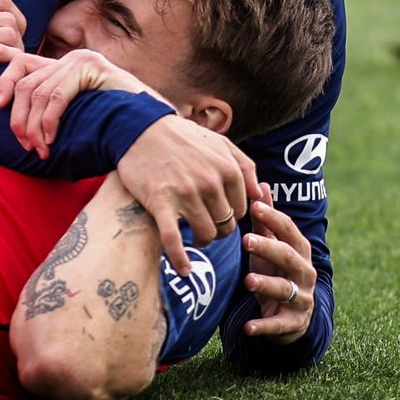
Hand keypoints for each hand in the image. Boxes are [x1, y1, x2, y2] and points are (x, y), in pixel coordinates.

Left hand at [0, 47, 154, 158]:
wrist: (152, 134)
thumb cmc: (114, 131)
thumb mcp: (76, 117)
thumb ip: (52, 111)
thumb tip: (16, 124)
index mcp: (67, 66)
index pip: (20, 63)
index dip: (4, 83)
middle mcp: (73, 58)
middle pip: (25, 81)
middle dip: (18, 118)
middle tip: (26, 146)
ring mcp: (83, 60)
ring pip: (37, 91)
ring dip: (33, 126)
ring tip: (40, 150)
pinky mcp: (92, 69)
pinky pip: (56, 96)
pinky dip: (48, 121)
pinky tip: (52, 141)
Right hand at [114, 116, 260, 268]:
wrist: (140, 128)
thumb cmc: (182, 136)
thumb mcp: (220, 142)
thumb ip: (245, 166)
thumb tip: (260, 194)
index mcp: (227, 169)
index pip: (241, 210)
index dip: (232, 217)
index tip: (219, 216)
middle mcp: (210, 183)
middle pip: (226, 225)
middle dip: (219, 230)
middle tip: (207, 227)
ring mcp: (185, 194)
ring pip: (206, 235)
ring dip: (203, 241)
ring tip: (195, 238)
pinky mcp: (160, 203)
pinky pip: (174, 240)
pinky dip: (180, 259)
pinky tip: (184, 270)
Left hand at [240, 197, 315, 342]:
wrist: (294, 316)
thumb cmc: (277, 272)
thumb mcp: (270, 246)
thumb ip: (265, 219)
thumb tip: (260, 183)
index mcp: (300, 250)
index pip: (289, 231)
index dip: (273, 218)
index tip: (254, 206)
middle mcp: (304, 273)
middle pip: (288, 257)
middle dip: (268, 248)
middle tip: (246, 240)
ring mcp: (302, 298)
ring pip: (285, 289)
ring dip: (267, 284)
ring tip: (248, 280)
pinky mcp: (293, 323)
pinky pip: (279, 325)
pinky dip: (264, 326)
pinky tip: (248, 327)